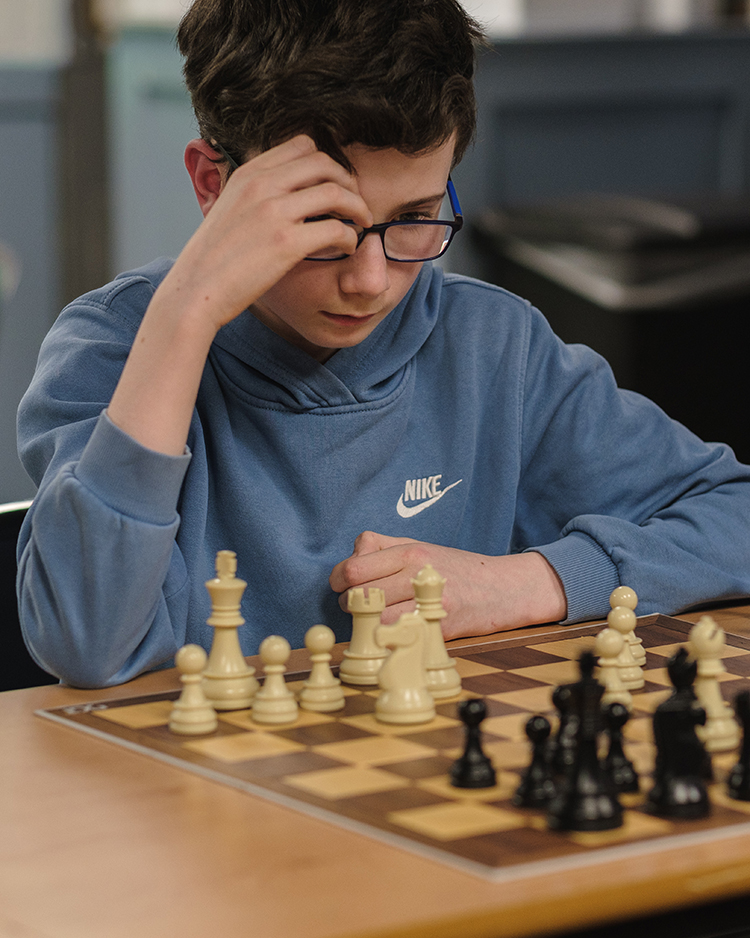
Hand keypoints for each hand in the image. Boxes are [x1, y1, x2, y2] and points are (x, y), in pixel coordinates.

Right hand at [108, 136, 371, 454]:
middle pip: (325, 163)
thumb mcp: (228, 210)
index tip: (336, 185)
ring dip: (357, 207)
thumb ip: (254, 196)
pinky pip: (336, 229)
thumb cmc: (213, 260)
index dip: (328, 164)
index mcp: (248, 174)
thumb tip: (284, 194)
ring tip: (360, 224)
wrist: (195, 291)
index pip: (302, 146)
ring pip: (336, 192)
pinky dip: (350, 237)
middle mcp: (262, 185)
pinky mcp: (286, 243)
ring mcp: (274, 212)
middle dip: (349, 182)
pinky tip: (346, 247)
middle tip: (355, 205)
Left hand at [329, 531, 567, 638]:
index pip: (355, 567)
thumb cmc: (453, 568)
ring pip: (374, 620)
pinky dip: (386, 636)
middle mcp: (418, 576)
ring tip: (372, 617)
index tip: (340, 585)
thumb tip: (351, 556)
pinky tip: (390, 630)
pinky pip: (397, 636)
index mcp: (411, 553)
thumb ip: (382, 546)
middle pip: (360, 594)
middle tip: (354, 604)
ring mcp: (429, 605)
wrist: (500, 589)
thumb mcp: (420, 546)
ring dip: (364, 622)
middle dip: (347, 601)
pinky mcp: (437, 629)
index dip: (338, 579)